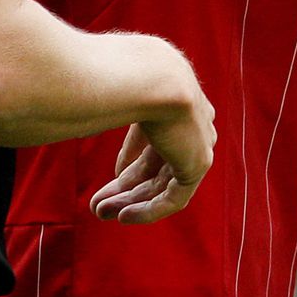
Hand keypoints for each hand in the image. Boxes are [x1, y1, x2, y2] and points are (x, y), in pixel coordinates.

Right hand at [89, 85, 215, 225]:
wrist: (153, 80)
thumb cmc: (130, 81)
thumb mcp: (126, 105)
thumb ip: (127, 137)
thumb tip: (120, 170)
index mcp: (178, 105)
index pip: (155, 144)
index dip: (130, 164)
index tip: (109, 180)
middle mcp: (193, 126)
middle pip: (157, 167)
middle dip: (126, 188)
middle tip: (98, 204)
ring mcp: (198, 144)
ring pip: (163, 184)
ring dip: (131, 201)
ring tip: (100, 213)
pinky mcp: (198, 164)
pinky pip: (174, 198)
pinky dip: (148, 210)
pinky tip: (123, 217)